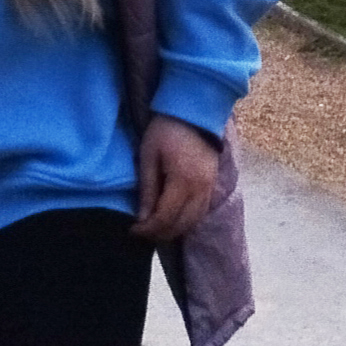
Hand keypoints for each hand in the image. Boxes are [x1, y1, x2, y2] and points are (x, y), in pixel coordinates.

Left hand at [130, 113, 220, 243]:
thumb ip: (147, 188)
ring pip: (193, 222)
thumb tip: (142, 218)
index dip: (148, 229)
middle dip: (160, 233)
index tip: (132, 230)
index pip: (165, 218)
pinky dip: (186, 221)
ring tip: (155, 227)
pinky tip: (173, 218)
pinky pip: (200, 212)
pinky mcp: (213, 184)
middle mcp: (200, 189)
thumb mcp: (149, 155)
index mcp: (183, 181)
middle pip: (181, 225)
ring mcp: (209, 188)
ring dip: (174, 230)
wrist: (194, 112)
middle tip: (142, 232)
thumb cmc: (166, 130)